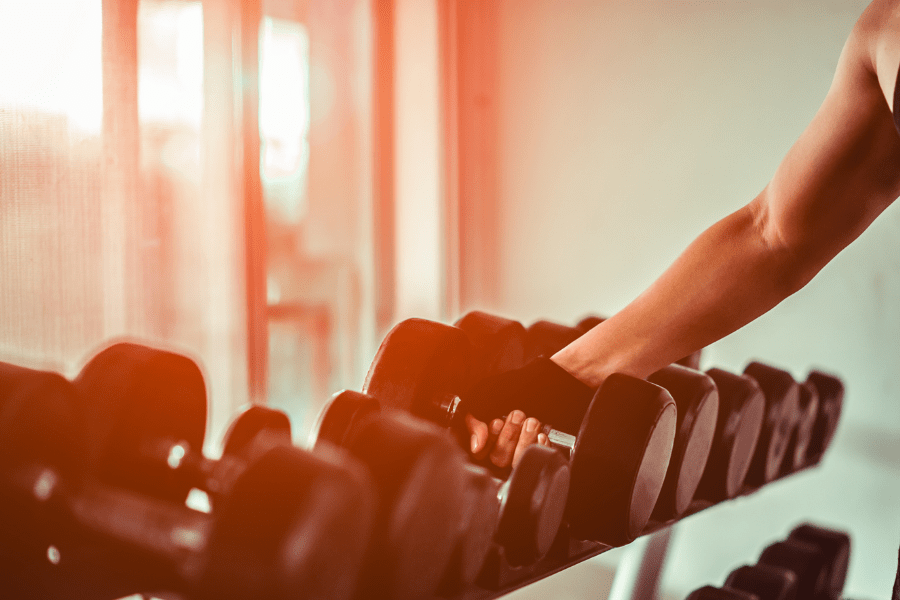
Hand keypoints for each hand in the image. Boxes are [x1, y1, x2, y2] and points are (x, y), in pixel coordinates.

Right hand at [458, 356, 595, 467]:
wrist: (549, 381)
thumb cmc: (515, 387)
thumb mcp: (486, 396)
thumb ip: (474, 420)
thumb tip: (476, 447)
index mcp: (486, 435)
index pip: (480, 454)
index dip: (488, 441)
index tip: (496, 422)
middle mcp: (503, 446)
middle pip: (499, 459)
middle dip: (509, 436)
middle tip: (517, 415)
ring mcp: (522, 451)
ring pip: (517, 463)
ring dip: (525, 441)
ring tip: (531, 421)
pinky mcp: (541, 453)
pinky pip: (538, 461)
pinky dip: (540, 447)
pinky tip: (541, 435)